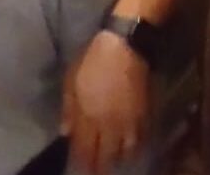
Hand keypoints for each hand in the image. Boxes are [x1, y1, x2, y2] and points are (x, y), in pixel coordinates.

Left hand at [63, 30, 148, 173]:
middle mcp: (108, 124)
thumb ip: (68, 109)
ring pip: (125, 151)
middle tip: (97, 174)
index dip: (82, 162)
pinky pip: (140, 139)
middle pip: (105, 154)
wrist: (124, 48)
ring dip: (118, 159)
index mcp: (88, 115)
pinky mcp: (144, 115)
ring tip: (115, 163)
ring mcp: (128, 121)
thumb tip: (65, 132)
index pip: (84, 147)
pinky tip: (132, 148)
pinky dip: (135, 147)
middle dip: (100, 166)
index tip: (79, 171)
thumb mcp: (71, 81)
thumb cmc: (92, 60)